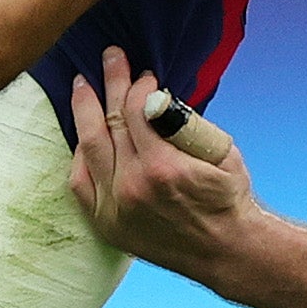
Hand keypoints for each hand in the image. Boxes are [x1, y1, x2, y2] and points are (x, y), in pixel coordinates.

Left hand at [66, 50, 254, 268]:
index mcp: (162, 167)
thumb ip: (187, 123)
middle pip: (109, 121)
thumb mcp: (222, 151)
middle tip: (110, 57)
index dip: (138, 85)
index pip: (135, 110)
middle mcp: (132, 186)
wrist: (224, 250)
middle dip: (110, 83)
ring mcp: (114, 208)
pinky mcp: (106, 224)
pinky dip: (80, 155)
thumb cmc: (226, 196)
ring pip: (89, 147)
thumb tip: (155, 97)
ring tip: (82, 85)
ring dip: (84, 110)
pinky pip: (80, 181)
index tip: (146, 75)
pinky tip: (84, 135)